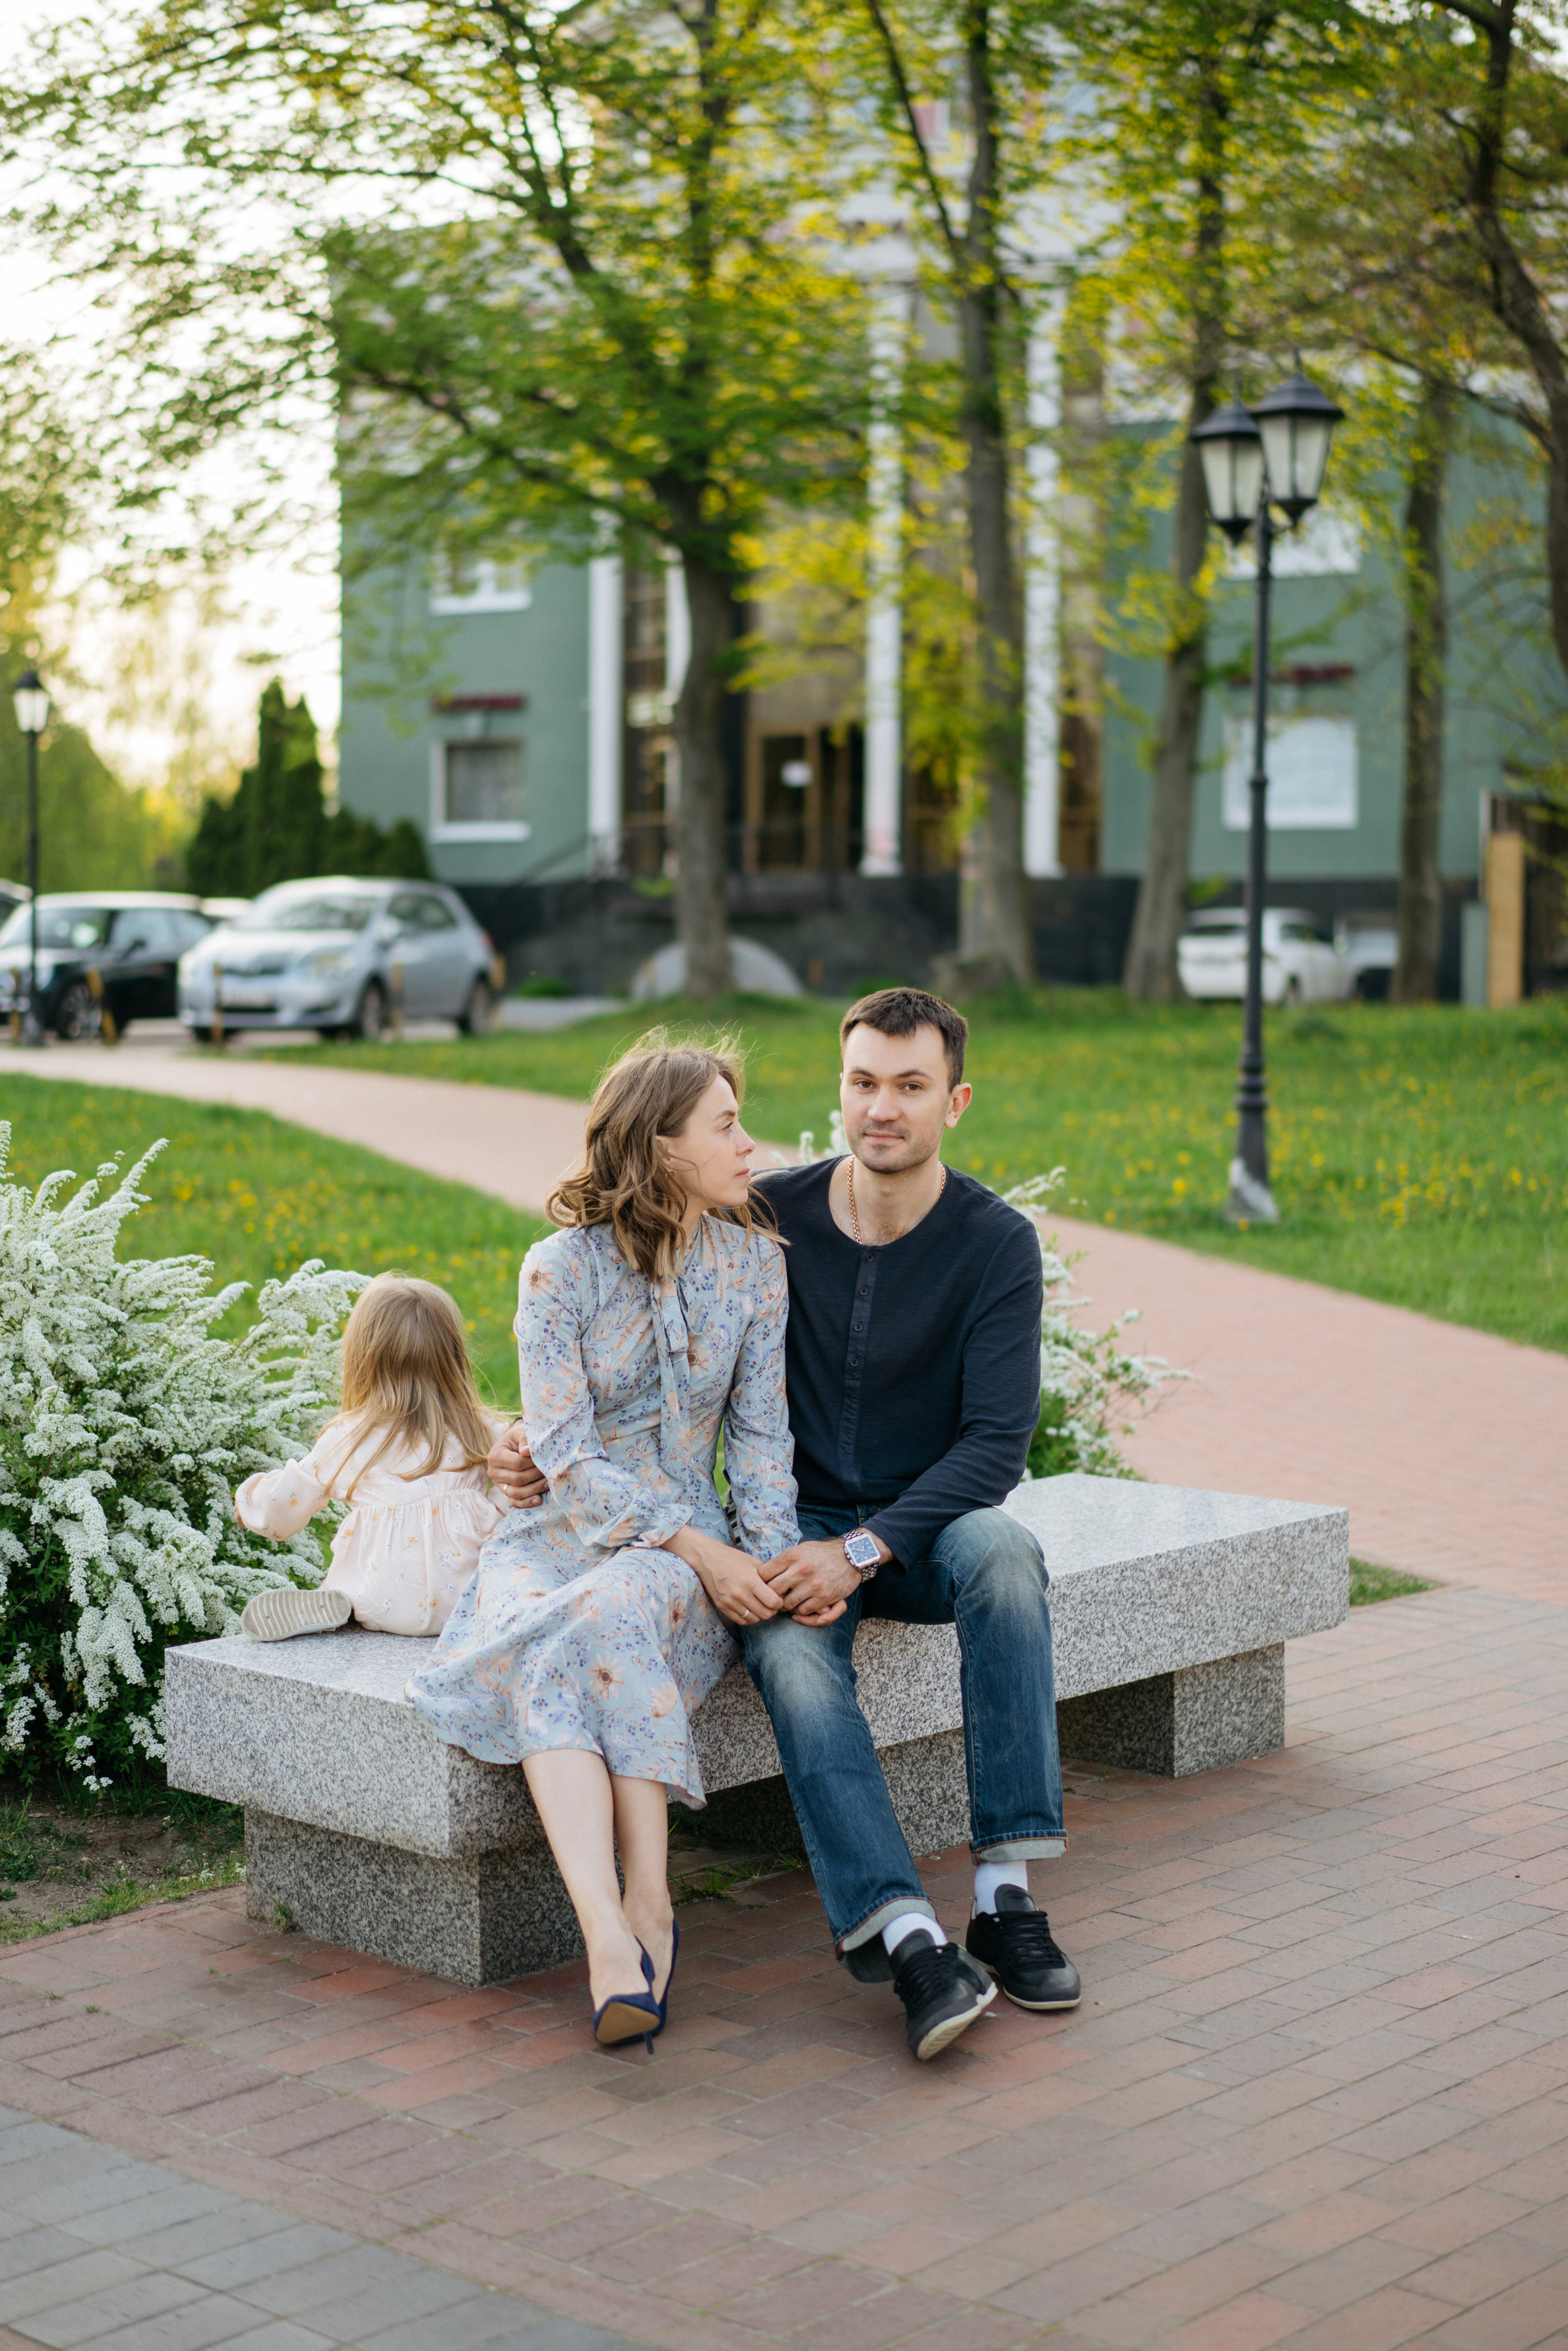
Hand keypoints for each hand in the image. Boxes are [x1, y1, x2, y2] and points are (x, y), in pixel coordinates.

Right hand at [488, 1420, 546, 1508]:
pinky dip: (526, 1503)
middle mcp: (493, 1471)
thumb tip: (527, 1452)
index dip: (533, 1463)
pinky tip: (539, 1499)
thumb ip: (525, 1440)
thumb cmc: (519, 1438)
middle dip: (536, 1476)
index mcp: (495, 1455)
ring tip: (548, 1483)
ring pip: (516, 1493)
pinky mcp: (505, 1492)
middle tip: (550, 1472)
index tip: (545, 1460)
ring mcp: (499, 1484)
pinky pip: (514, 1502)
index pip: (517, 1463)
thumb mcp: (521, 1433)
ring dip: (534, 1490)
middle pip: (517, 1479)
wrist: (514, 1444)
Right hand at [666, 1524, 784, 1628]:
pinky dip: (749, 1618)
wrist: (708, 1559)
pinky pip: (741, 1621)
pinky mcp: (722, 1607)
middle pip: (765, 1614)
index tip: (779, 1598)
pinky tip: (750, 1609)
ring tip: (760, 1605)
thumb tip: (782, 1589)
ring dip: (760, 1614)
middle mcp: (740, 1594)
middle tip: (771, 1604)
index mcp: (750, 1581)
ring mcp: (730, 1602)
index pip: (773, 1602)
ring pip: (754, 1619)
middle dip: (772, 1610)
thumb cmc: (733, 1558)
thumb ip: (768, 1576)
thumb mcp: (754, 1562)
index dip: (779, 1602)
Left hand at [762, 1537, 877, 1626]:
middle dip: (770, 1595)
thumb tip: (763, 1573)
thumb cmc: (822, 1552)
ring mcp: (813, 1585)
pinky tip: (802, 1604)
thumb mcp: (801, 1549)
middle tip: (773, 1597)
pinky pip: (803, 1611)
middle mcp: (801, 1570)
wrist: (851, 1556)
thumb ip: (784, 1560)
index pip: (764, 1573)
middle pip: (773, 1591)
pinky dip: (800, 1610)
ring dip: (786, 1604)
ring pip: (787, 1604)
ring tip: (788, 1600)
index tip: (762, 1584)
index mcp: (792, 1556)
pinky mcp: (824, 1597)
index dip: (760, 1581)